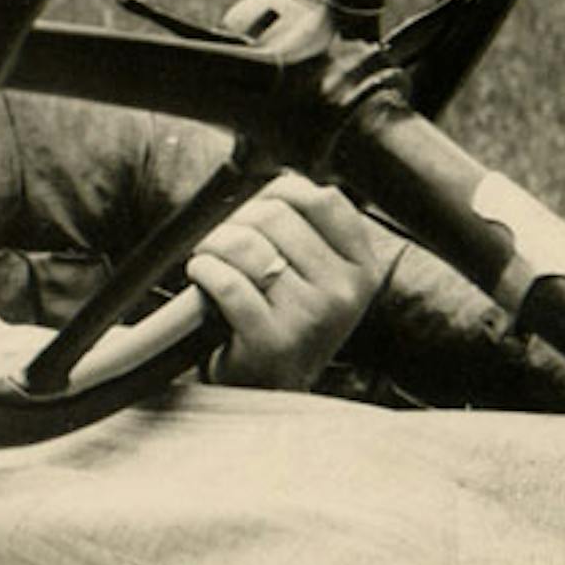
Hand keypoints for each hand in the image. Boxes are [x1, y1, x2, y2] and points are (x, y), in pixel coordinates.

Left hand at [186, 173, 399, 389]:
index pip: (322, 198)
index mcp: (362, 268)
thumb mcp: (315, 274)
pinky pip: (225, 280)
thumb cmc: (282, 319)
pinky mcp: (273, 340)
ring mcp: (312, 318)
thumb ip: (305, 227)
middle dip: (237, 223)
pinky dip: (203, 272)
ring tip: (213, 264)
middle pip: (275, 215)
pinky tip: (203, 280)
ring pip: (245, 245)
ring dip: (214, 247)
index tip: (259, 211)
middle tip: (226, 246)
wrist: (267, 388)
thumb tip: (274, 176)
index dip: (279, 193)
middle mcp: (345, 292)